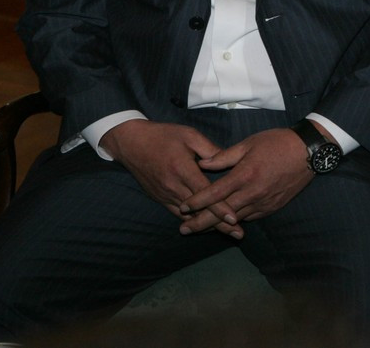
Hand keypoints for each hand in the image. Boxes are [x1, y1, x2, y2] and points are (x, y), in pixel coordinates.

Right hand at [100, 119, 242, 237]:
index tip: (234, 219)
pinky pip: (177, 214)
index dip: (219, 207)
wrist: (131, 143)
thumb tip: (230, 161)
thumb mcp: (190, 136)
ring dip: (207, 226)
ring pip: (188, 216)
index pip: (205, 194)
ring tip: (227, 233)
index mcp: (182, 169)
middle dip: (219, 223)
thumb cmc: (164, 136)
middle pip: (199, 210)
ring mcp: (164, 194)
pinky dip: (192, 221)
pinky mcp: (159, 198)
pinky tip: (205, 227)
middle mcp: (173, 186)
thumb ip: (211, 150)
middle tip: (238, 234)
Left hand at [179, 127, 313, 232]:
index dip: (197, 201)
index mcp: (245, 174)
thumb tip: (202, 163)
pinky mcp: (272, 206)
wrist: (308, 151)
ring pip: (235, 218)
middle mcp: (253, 192)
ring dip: (216, 225)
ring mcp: (264, 202)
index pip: (215, 193)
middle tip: (183, 229)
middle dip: (200, 222)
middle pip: (222, 212)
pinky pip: (250, 217)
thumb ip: (224, 156)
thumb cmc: (277, 142)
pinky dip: (236, 221)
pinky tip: (226, 223)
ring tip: (199, 230)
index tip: (183, 206)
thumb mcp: (249, 143)